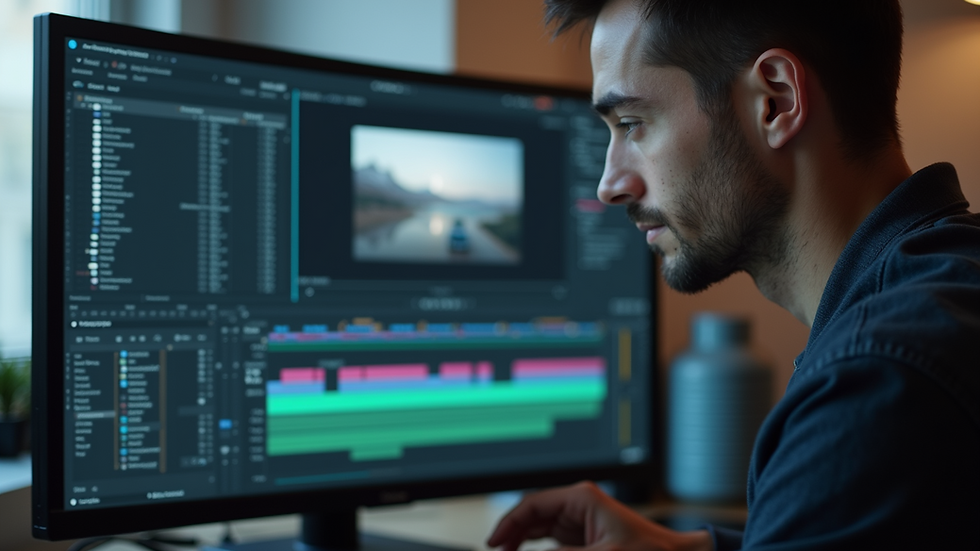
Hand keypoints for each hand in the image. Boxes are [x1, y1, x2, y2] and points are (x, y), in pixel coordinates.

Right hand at [486, 482, 711, 550]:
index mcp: (581, 498)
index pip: (532, 505)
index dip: (508, 524)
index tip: (493, 542)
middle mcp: (577, 504)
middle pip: (532, 515)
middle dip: (512, 534)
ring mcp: (579, 519)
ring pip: (538, 527)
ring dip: (521, 541)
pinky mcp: (581, 535)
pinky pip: (550, 538)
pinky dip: (535, 546)